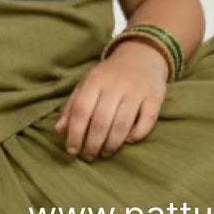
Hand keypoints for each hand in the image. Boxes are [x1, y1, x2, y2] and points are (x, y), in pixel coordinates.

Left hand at [55, 39, 169, 159]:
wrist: (142, 56)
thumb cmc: (109, 75)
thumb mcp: (88, 84)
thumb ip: (72, 106)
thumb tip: (59, 131)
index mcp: (95, 80)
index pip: (81, 110)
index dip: (75, 133)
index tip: (72, 150)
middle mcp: (116, 85)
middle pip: (101, 121)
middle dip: (92, 145)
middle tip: (88, 157)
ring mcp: (137, 90)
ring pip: (122, 124)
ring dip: (112, 145)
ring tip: (105, 153)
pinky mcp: (155, 97)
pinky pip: (147, 121)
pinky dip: (137, 134)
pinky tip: (128, 140)